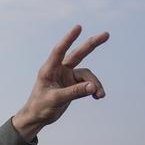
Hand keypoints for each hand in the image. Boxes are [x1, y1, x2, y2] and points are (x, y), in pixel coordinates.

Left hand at [13, 25, 108, 140]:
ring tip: (100, 95)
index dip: (68, 39)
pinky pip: (87, 84)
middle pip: (78, 54)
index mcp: (49, 69)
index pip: (59, 51)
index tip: (78, 27)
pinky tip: (98, 96)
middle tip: (106, 34)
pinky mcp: (73, 84)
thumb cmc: (40, 107)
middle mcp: (59, 70)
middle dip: (91, 44)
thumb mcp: (56, 99)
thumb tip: (93, 86)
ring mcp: (67, 76)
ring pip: (86, 74)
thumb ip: (74, 92)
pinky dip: (93, 89)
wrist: (37, 117)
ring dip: (95, 83)